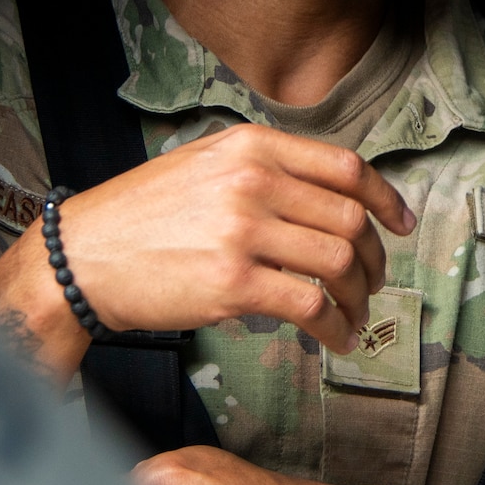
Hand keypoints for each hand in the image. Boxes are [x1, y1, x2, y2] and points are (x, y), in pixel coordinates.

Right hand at [0, 123, 414, 379]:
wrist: (84, 256)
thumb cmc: (142, 215)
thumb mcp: (204, 163)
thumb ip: (263, 168)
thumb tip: (327, 194)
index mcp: (251, 146)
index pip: (345, 167)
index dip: (385, 199)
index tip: (401, 224)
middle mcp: (253, 181)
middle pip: (350, 220)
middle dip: (375, 259)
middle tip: (374, 282)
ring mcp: (244, 231)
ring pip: (339, 264)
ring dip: (359, 297)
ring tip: (353, 315)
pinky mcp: (234, 283)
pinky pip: (311, 306)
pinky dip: (335, 327)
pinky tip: (334, 339)